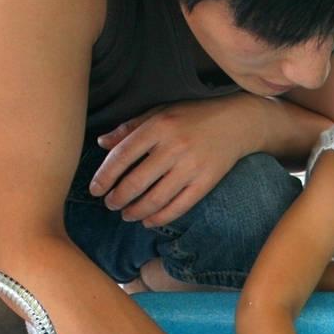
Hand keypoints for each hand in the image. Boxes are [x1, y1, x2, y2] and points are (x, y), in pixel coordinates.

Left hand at [89, 95, 259, 226]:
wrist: (237, 122)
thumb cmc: (193, 116)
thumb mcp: (160, 113)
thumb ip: (130, 128)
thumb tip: (102, 143)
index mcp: (158, 126)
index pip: (123, 155)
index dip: (105, 176)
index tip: (95, 189)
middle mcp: (174, 147)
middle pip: (137, 181)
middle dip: (118, 198)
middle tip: (110, 204)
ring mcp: (191, 166)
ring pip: (156, 198)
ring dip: (136, 211)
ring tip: (126, 214)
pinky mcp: (206, 182)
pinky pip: (179, 207)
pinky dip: (160, 217)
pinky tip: (148, 220)